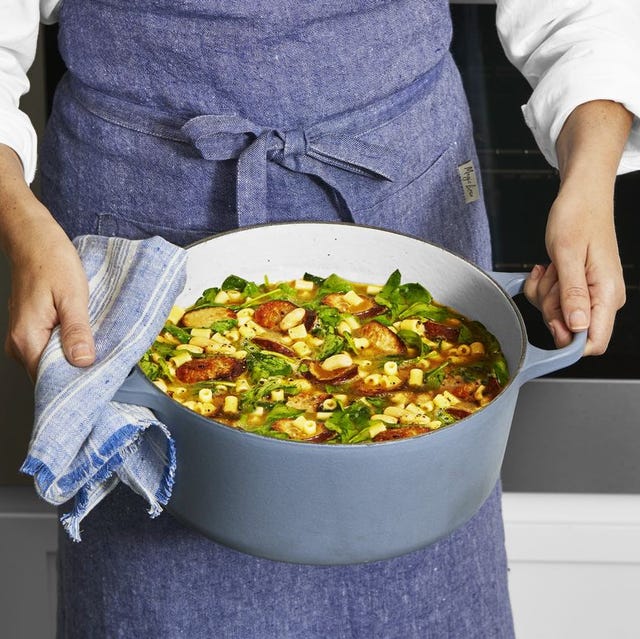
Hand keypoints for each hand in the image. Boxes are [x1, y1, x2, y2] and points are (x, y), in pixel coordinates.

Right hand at [0, 145, 94, 379]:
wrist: (33, 239)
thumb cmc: (52, 261)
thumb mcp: (73, 296)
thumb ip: (77, 331)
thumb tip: (82, 362)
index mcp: (28, 339)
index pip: (50, 380)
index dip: (76, 384)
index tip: (100, 383)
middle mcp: (20, 344)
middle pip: (51, 374)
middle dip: (79, 373)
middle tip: (108, 366)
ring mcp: (23, 337)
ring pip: (52, 361)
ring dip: (75, 359)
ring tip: (99, 351)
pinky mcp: (30, 329)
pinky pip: (51, 348)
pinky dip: (69, 347)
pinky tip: (86, 339)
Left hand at [523, 186, 625, 355]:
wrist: (581, 197)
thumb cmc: (578, 217)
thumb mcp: (567, 256)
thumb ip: (572, 294)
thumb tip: (577, 327)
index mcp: (607, 294)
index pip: (595, 342)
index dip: (569, 340)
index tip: (552, 320)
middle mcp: (603, 298)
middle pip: (569, 330)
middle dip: (550, 307)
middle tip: (552, 277)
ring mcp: (590, 294)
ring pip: (557, 315)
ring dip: (545, 293)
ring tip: (553, 267)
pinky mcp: (579, 288)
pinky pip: (552, 301)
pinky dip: (543, 286)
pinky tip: (548, 268)